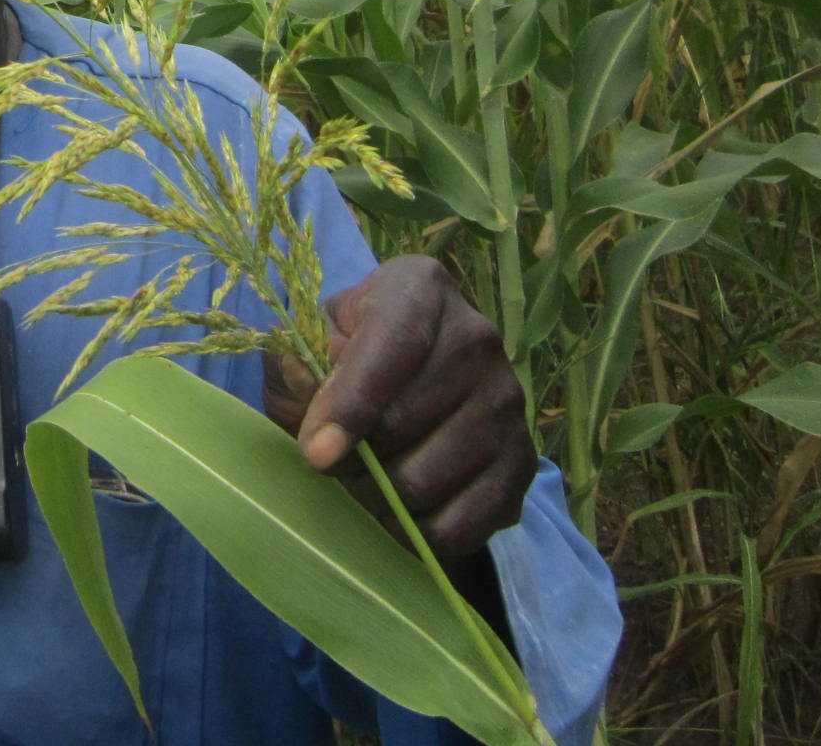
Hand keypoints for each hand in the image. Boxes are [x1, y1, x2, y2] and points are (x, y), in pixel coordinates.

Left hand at [262, 255, 533, 563]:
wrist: (402, 385)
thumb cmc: (341, 356)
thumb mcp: (307, 344)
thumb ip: (297, 364)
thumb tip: (313, 408)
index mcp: (420, 288)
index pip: (394, 343)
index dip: (352, 403)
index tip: (315, 453)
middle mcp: (478, 336)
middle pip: (406, 421)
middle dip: (353, 458)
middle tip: (329, 464)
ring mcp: (509, 400)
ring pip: (428, 480)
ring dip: (378, 499)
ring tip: (359, 485)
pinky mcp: (523, 461)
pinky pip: (462, 524)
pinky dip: (415, 534)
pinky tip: (395, 515)